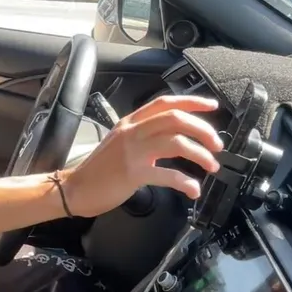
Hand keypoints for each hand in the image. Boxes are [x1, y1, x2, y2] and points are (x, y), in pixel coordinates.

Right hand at [61, 95, 223, 217]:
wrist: (75, 188)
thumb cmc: (99, 169)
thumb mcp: (121, 143)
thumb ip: (144, 136)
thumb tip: (173, 138)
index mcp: (130, 122)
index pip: (165, 103)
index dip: (191, 102)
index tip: (211, 106)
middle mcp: (132, 132)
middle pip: (175, 118)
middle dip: (202, 128)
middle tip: (216, 144)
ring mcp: (132, 151)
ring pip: (175, 142)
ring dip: (200, 153)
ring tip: (211, 165)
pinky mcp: (132, 173)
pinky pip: (166, 174)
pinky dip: (185, 182)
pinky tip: (193, 189)